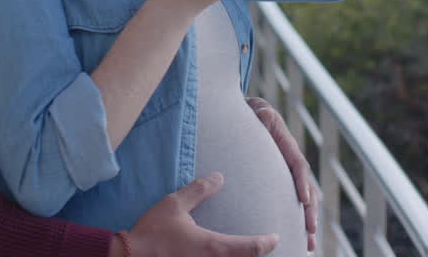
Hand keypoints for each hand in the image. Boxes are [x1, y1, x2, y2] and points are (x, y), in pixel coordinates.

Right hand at [123, 172, 278, 256]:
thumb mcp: (175, 204)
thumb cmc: (152, 232)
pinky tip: (219, 256)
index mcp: (214, 247)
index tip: (275, 238)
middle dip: (255, 256)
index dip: (266, 243)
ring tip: (244, 253)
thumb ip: (199, 190)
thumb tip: (219, 177)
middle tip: (264, 248)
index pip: (250, 248)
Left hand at [248, 97, 320, 252]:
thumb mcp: (258, 112)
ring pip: (304, 201)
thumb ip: (262, 115)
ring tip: (308, 246)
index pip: (299, 166)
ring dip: (306, 223)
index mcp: (288, 147)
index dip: (303, 183)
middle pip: (306, 189)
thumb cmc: (254, 115)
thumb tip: (264, 114)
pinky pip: (292, 203)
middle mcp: (293, 162)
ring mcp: (289, 175)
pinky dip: (296, 221)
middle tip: (310, 232)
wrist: (253, 116)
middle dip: (310, 212)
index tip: (305, 201)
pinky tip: (296, 241)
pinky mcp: (282, 183)